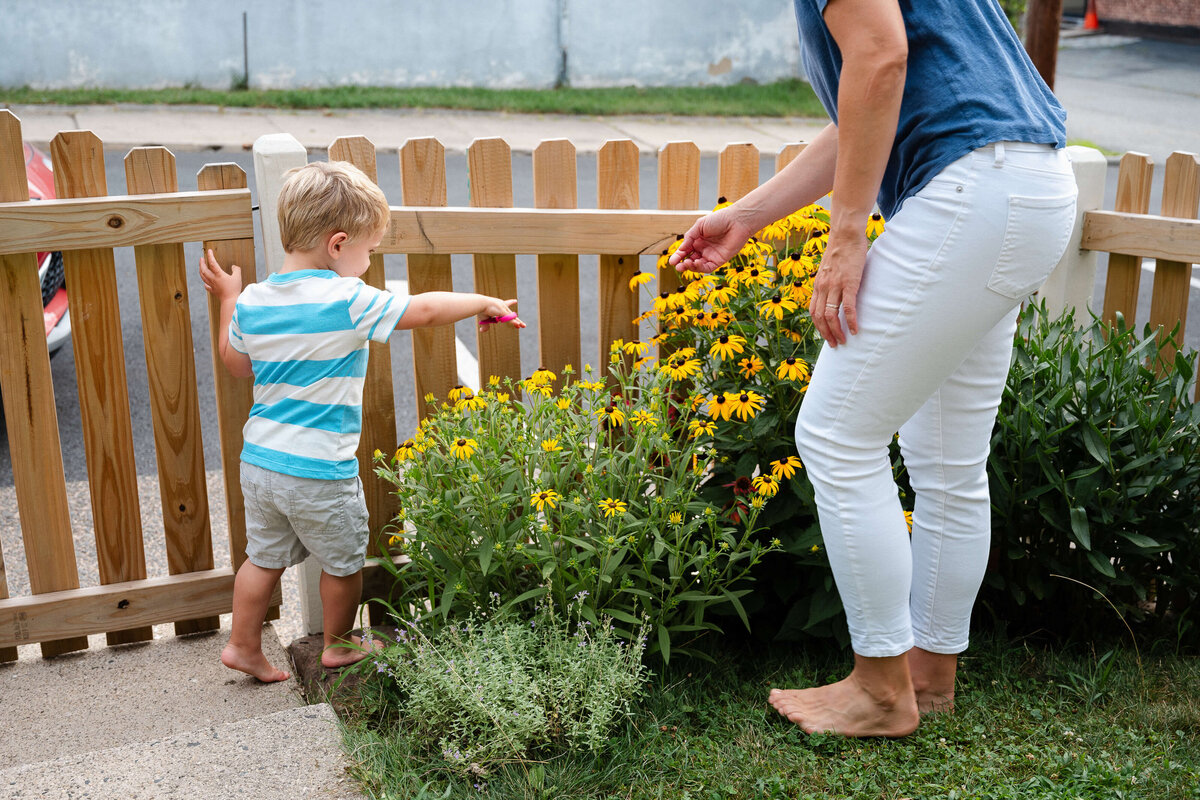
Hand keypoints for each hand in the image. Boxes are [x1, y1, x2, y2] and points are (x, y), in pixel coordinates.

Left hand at [199, 249, 242, 300]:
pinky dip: (205, 283)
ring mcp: (212, 285)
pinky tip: (205, 282)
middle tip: (201, 258)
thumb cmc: (234, 290)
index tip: (209, 251)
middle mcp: (213, 279)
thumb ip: (236, 270)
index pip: (212, 263)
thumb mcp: (238, 277)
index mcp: (219, 275)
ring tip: (201, 267)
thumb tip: (234, 267)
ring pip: (203, 276)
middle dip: (201, 263)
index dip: (210, 256)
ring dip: (201, 270)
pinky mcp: (213, 291)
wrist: (230, 301)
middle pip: (204, 269)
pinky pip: (207, 286)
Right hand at [477, 298, 525, 329]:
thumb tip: (482, 331)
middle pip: (510, 314)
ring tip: (523, 326)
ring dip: (517, 322)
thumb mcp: (484, 318)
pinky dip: (513, 322)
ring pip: (512, 317)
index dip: (511, 302)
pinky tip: (518, 325)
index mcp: (498, 306)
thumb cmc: (480, 309)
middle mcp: (502, 306)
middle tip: (520, 324)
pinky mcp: (503, 312)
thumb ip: (485, 325)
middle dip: (516, 320)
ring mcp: (503, 309)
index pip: (506, 304)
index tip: (515, 301)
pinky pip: (509, 318)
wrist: (479, 304)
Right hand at [668, 207, 753, 274]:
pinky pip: (708, 267)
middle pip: (690, 260)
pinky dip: (700, 268)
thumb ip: (690, 237)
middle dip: (683, 264)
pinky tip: (696, 263)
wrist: (737, 221)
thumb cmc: (720, 219)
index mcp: (698, 240)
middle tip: (677, 267)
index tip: (671, 261)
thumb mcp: (700, 225)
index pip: (685, 251)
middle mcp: (704, 249)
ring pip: (698, 265)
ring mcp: (711, 255)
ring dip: (691, 267)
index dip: (678, 256)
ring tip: (686, 264)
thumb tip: (681, 250)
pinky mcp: (720, 260)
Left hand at [808, 231, 867, 346]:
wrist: (845, 234)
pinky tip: (855, 329)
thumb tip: (835, 292)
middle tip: (834, 345)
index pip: (813, 311)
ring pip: (831, 315)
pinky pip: (848, 306)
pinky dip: (850, 320)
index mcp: (818, 285)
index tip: (825, 335)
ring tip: (843, 341)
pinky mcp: (849, 282)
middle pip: (819, 317)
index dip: (818, 326)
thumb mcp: (829, 269)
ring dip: (836, 331)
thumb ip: (830, 282)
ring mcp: (835, 285)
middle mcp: (823, 287)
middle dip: (825, 334)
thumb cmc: (840, 250)